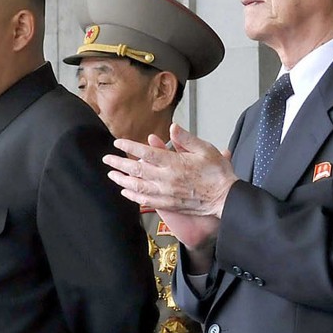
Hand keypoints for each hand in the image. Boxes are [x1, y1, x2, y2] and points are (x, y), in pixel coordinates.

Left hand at [105, 123, 237, 218]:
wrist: (225, 198)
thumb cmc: (217, 174)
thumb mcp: (205, 149)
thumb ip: (186, 138)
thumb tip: (172, 128)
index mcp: (174, 163)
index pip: (146, 153)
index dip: (129, 147)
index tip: (118, 143)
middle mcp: (166, 178)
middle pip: (136, 170)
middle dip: (118, 163)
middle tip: (107, 159)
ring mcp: (165, 193)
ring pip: (137, 186)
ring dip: (121, 180)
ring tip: (111, 175)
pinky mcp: (168, 204)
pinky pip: (145, 201)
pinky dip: (133, 196)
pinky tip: (126, 192)